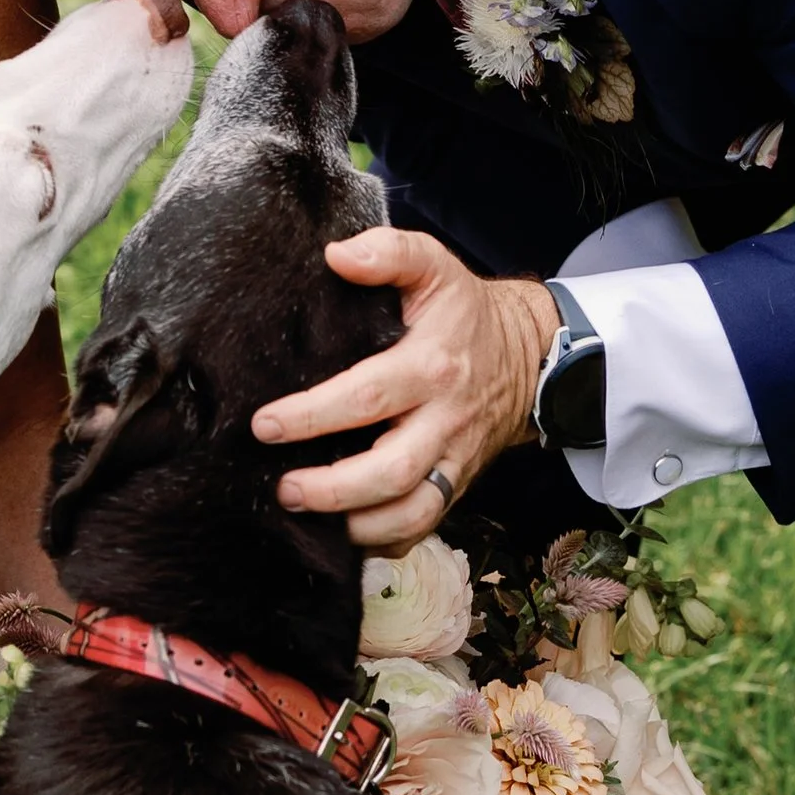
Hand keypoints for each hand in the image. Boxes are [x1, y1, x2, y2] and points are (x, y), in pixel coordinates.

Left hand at [252, 229, 558, 549]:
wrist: (529, 355)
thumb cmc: (463, 312)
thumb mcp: (434, 267)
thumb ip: (389, 252)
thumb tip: (337, 255)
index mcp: (431, 366)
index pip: (367, 396)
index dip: (313, 416)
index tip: (265, 425)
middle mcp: (444, 420)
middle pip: (391, 470)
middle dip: (332, 488)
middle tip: (282, 488)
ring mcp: (453, 458)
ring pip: (412, 512)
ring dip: (357, 524)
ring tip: (306, 517)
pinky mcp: (456, 483)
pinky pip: (424, 527)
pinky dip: (385, 542)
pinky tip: (344, 537)